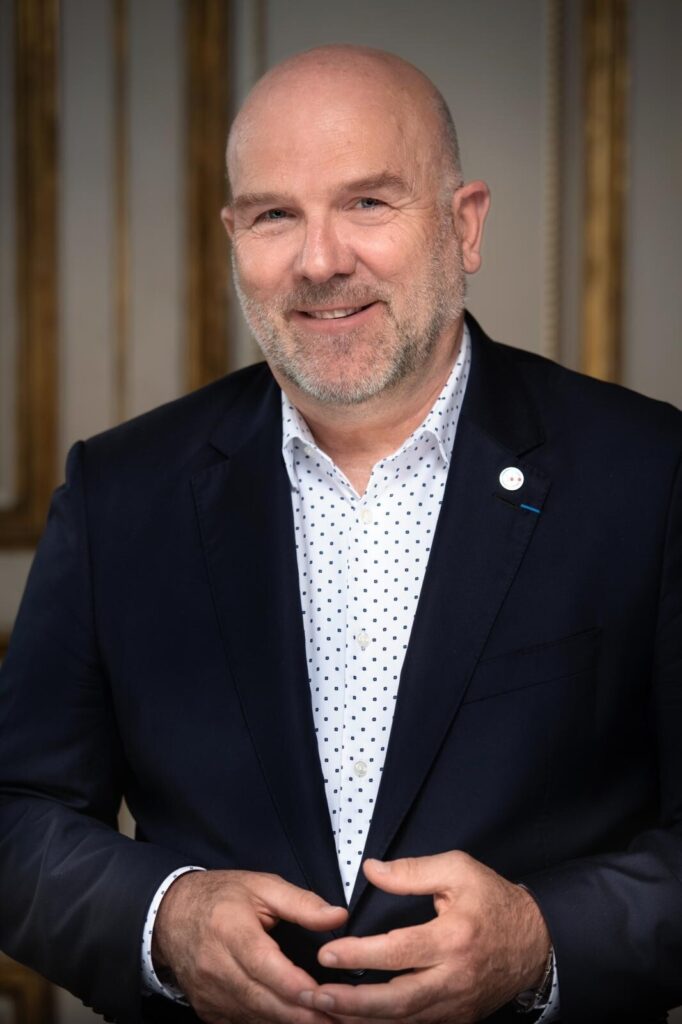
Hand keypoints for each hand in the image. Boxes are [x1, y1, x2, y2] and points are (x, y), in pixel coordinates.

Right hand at [152, 868, 347, 1023]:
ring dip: (289, 1022)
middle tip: (336, 1019)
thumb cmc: (221, 897)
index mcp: (230, 930)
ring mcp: (209, 991)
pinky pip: (242, 1021)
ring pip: (254, 1016)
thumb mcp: (263, 886)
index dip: (295, 985)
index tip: (324, 996)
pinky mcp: (207, 1008)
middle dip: (301, 1014)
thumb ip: (302, 903)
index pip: (265, 965)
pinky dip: (268, 1022)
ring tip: (323, 1022)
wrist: (171, 915)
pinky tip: (292, 1020)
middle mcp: (216, 966)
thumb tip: (338, 917)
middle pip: (261, 999)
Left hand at [300, 851, 549, 1023]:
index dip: (358, 956)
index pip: (397, 952)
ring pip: (404, 1021)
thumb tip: (370, 870)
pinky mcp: (458, 1018)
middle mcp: (454, 978)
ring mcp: (457, 1004)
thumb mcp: (458, 870)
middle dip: (352, 1003)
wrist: (537, 942)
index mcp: (453, 938)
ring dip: (363, 1020)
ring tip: (325, 1013)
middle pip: (397, 1001)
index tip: (326, 954)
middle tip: (315, 996)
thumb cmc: (494, 901)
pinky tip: (359, 1021)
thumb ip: (411, 871)